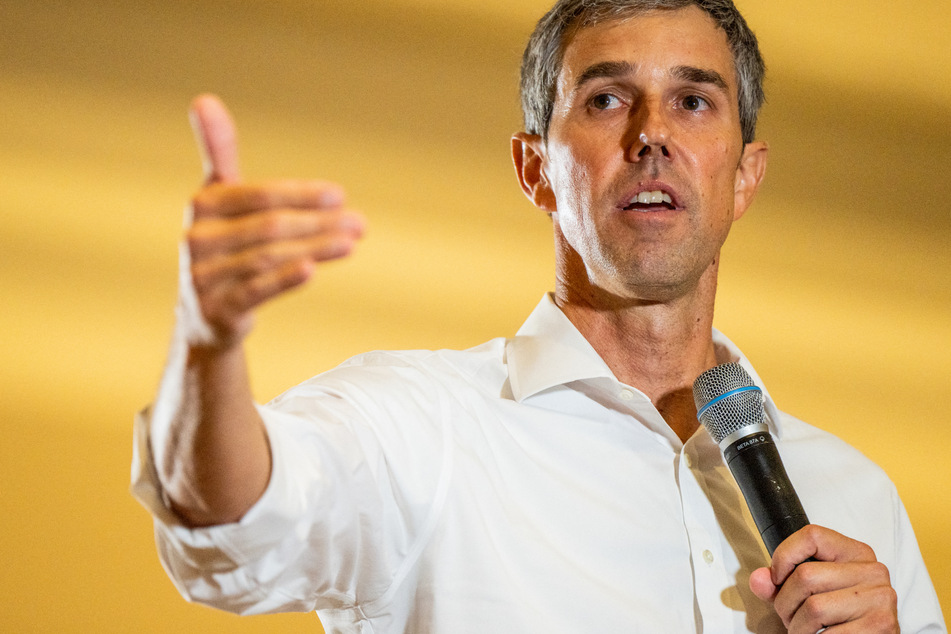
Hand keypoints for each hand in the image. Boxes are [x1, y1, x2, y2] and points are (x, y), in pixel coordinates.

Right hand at [185, 94, 365, 348]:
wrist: (205, 317)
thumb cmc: (224, 246)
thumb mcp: (221, 201)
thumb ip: (220, 152)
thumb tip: (204, 99)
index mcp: (202, 205)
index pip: (258, 194)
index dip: (300, 194)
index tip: (339, 195)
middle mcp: (197, 239)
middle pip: (270, 226)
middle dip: (319, 222)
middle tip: (359, 222)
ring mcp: (203, 277)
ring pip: (269, 257)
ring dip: (317, 247)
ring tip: (352, 241)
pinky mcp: (217, 310)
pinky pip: (256, 291)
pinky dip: (285, 278)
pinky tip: (313, 268)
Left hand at [749, 525, 898, 632]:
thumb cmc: (840, 617)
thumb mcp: (811, 592)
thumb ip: (781, 584)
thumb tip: (759, 579)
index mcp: (855, 554)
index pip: (812, 536)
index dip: (784, 556)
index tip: (776, 578)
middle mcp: (872, 571)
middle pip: (805, 576)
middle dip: (785, 603)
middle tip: (790, 617)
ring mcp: (879, 599)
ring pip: (813, 607)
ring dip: (797, 627)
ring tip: (804, 631)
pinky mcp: (881, 626)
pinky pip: (828, 633)